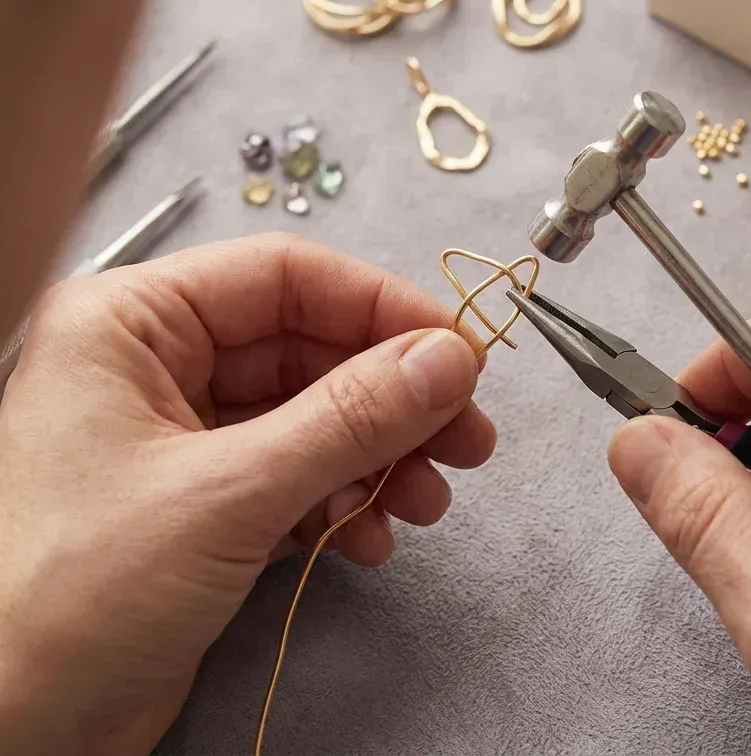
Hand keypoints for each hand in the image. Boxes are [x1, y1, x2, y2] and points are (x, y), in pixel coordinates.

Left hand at [0, 234, 494, 755]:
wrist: (6, 742)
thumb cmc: (73, 597)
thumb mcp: (229, 494)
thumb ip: (351, 417)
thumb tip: (450, 357)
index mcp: (134, 322)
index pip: (285, 278)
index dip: (381, 307)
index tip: (459, 353)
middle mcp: (157, 364)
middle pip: (309, 350)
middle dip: (393, 399)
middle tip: (467, 439)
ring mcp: (181, 434)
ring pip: (312, 416)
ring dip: (379, 457)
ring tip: (428, 502)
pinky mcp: (202, 500)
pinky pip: (295, 473)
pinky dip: (343, 500)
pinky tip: (371, 539)